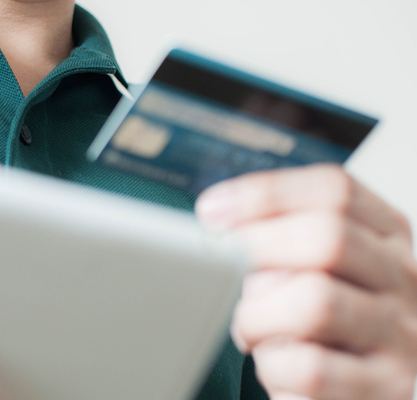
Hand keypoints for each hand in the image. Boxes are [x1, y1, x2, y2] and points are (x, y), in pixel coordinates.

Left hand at [196, 164, 416, 399]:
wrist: (357, 389)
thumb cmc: (324, 325)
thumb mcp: (312, 267)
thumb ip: (279, 237)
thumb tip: (218, 219)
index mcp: (385, 237)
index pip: (334, 191)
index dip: (264, 194)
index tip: (212, 211)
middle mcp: (401, 279)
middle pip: (328, 237)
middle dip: (256, 249)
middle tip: (221, 271)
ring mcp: (400, 336)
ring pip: (314, 303)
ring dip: (258, 316)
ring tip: (250, 330)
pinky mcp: (384, 389)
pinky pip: (309, 369)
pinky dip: (272, 367)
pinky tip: (274, 367)